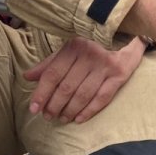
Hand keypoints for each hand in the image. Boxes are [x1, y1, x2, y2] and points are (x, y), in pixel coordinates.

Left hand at [23, 36, 144, 123]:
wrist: (128, 36)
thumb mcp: (70, 49)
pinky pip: (102, 97)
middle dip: (55, 106)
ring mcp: (105, 64)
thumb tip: (28, 77)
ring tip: (62, 119)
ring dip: (70, 110)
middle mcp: (89, 54)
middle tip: (48, 117)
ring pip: (83, 94)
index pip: (53, 74)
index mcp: (74, 46)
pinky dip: (89, 111)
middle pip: (66, 87)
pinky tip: (79, 119)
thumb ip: (50, 64)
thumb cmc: (94, 45)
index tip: (34, 108)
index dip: (41, 93)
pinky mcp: (119, 74)